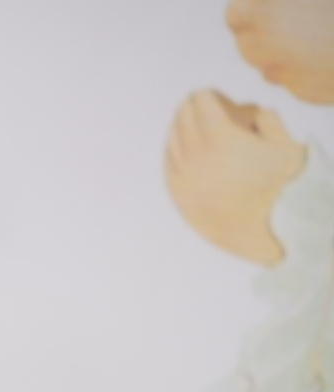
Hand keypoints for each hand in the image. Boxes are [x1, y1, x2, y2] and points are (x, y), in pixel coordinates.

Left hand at [165, 89, 305, 264]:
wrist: (276, 231)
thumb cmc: (287, 184)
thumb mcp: (286, 141)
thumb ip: (266, 117)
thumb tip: (249, 111)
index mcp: (219, 137)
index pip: (199, 100)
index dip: (210, 95)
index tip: (217, 98)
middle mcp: (194, 157)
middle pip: (181, 119)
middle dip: (192, 110)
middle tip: (201, 109)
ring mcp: (183, 180)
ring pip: (172, 143)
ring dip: (180, 131)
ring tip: (191, 128)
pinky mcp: (180, 199)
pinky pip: (169, 169)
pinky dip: (174, 156)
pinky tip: (182, 154)